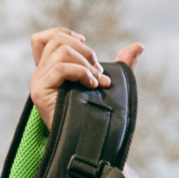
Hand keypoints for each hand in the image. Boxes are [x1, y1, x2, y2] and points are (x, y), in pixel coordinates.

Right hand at [29, 28, 143, 129]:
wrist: (87, 144)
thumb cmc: (95, 116)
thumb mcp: (108, 82)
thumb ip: (122, 64)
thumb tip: (140, 46)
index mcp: (49, 71)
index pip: (43, 39)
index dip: (64, 33)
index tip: (84, 43)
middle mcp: (40, 74)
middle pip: (57, 39)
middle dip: (85, 50)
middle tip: (99, 71)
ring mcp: (38, 83)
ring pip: (61, 51)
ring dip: (86, 64)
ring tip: (97, 82)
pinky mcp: (40, 92)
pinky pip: (61, 68)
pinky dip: (81, 72)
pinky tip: (92, 85)